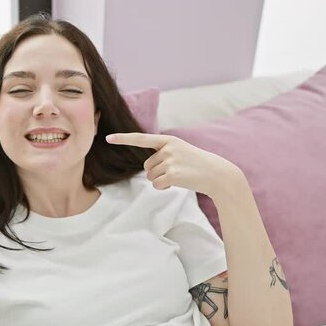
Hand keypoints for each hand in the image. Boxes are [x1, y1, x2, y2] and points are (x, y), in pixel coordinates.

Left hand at [106, 133, 240, 197]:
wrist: (217, 174)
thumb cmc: (197, 164)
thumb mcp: (181, 151)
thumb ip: (164, 153)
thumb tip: (147, 168)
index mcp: (168, 140)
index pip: (141, 138)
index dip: (123, 139)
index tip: (108, 138)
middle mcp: (167, 148)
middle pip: (146, 166)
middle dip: (157, 172)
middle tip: (177, 171)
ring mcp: (170, 161)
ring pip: (151, 177)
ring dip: (162, 180)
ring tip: (180, 176)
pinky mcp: (172, 174)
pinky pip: (156, 185)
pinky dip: (164, 187)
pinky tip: (177, 183)